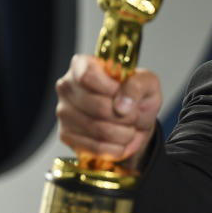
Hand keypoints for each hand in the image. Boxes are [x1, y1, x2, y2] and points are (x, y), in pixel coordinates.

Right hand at [55, 54, 162, 169]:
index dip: (111, 89)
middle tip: (134, 115)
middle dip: (126, 115)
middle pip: (97, 106)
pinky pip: (95, 147)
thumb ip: (137, 85)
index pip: (88, 76)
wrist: (135, 122)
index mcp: (83, 65)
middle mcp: (68, 87)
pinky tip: (121, 140)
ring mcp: (64, 112)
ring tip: (130, 127)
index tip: (124, 94)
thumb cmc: (137, 96)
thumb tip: (121, 105)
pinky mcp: (66, 135)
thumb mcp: (147, 83)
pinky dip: (116, 147)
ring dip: (123, 133)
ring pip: (97, 129)